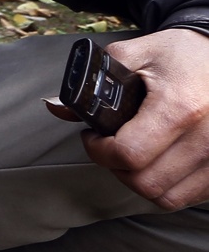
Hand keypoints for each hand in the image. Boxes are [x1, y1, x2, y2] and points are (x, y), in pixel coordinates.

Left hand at [83, 28, 208, 208]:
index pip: (129, 153)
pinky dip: (165, 186)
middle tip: (110, 145)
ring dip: (139, 180)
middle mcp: (206, 138)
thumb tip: (57, 106)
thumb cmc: (180, 55)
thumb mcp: (134, 54)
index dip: (100, 150)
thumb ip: (93, 80)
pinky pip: (187, 197)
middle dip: (115, 166)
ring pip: (166, 197)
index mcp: (180, 107)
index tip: (93, 136)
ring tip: (133, 153)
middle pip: (145, 182)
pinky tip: (157, 162)